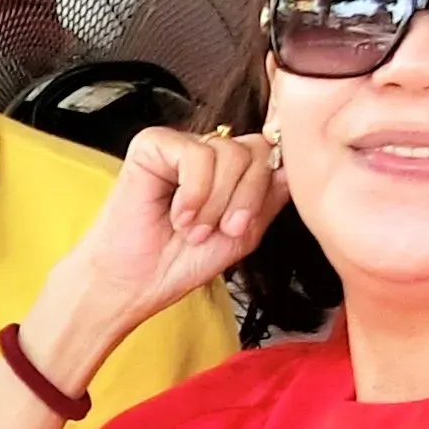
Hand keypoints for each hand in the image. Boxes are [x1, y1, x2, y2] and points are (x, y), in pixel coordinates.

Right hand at [35, 126, 284, 365]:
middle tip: (221, 230)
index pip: (272, 153)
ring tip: (192, 228)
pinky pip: (197, 155)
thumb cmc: (177, 262)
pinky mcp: (153, 144)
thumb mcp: (243, 233)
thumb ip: (271, 197)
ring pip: (230, 152)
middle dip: (245, 197)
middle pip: (257, 149)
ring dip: (215, 202)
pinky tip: (177, 215)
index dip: (267, 184)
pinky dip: (194, 193)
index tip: (243, 224)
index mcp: (230, 171)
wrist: (132, 284)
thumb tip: (297, 165)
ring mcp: (181, 145)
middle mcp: (207, 153)